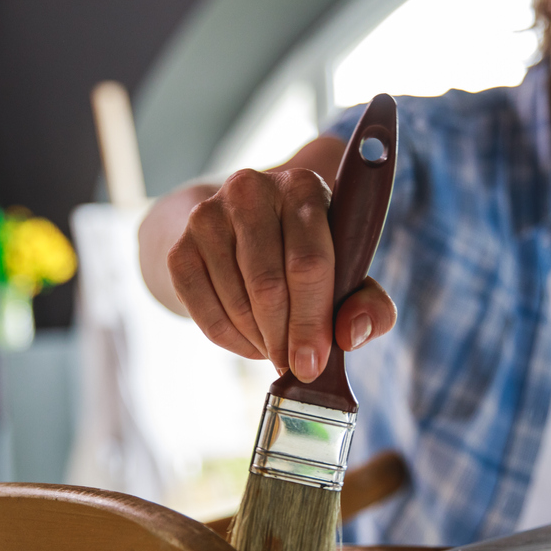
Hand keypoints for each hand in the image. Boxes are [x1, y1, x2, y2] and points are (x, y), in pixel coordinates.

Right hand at [165, 166, 396, 381]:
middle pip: (268, 286)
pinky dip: (231, 340)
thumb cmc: (305, 256)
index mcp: (304, 188)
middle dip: (284, 338)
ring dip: (260, 341)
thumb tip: (350, 334)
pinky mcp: (179, 247)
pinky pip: (204, 313)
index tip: (313, 362)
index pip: (308, 263)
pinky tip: (249, 339)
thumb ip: (370, 304)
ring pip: (236, 303)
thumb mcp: (348, 272)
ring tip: (276, 346)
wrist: (237, 232)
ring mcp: (208, 216)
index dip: (312, 321)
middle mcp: (251, 190)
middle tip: (294, 363)